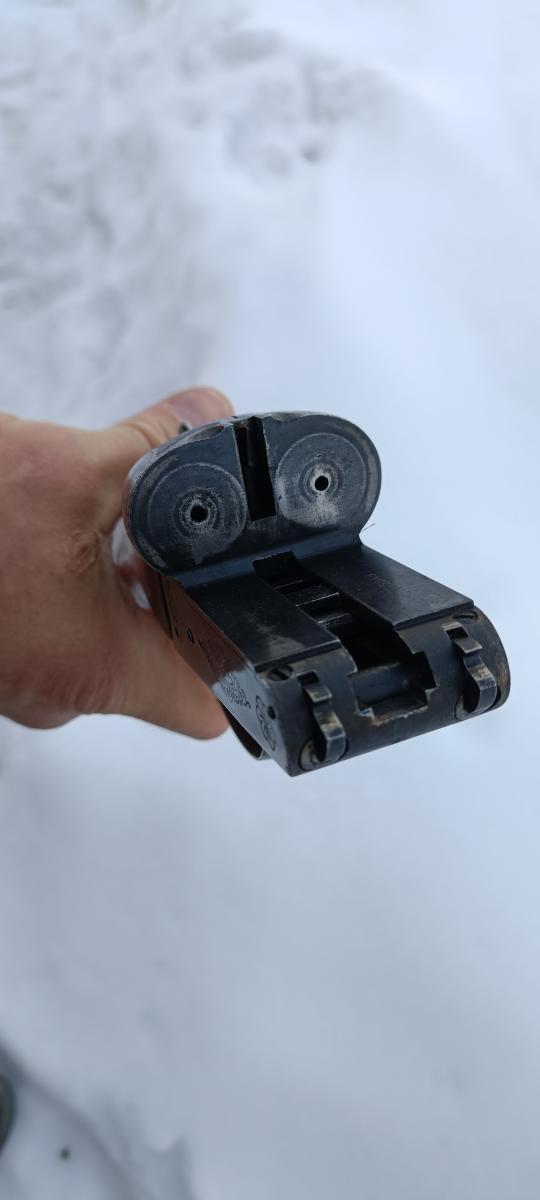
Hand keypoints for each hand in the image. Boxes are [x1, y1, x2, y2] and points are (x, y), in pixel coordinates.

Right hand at [0, 388, 232, 736]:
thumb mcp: (66, 468)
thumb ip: (153, 445)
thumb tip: (205, 418)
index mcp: (92, 665)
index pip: (208, 707)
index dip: (246, 664)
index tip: (261, 612)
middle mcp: (57, 686)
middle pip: (161, 660)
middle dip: (183, 591)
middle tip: (201, 533)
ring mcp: (21, 671)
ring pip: (107, 637)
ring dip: (128, 578)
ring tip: (130, 512)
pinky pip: (61, 622)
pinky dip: (80, 577)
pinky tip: (74, 519)